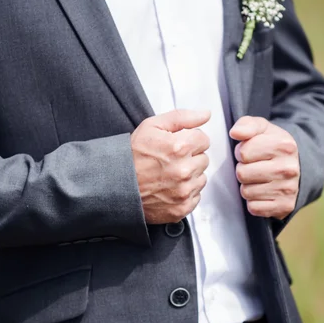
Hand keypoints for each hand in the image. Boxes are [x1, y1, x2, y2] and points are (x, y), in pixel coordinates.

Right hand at [131, 109, 210, 223]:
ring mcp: (184, 191)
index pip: (203, 139)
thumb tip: (206, 114)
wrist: (117, 186)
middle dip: (190, 157)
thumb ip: (182, 117)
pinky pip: (196, 196)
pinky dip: (186, 192)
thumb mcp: (152, 126)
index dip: (190, 140)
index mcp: (179, 148)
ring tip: (169, 174)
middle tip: (170, 160)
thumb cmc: (132, 155)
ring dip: (190, 175)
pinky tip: (170, 188)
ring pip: (201, 178)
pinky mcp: (182, 208)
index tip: (177, 145)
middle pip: (204, 159)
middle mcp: (184, 171)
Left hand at [230, 116, 299, 219]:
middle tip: (253, 167)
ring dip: (247, 186)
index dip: (242, 152)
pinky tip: (262, 192)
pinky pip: (253, 208)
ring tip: (258, 179)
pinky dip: (253, 202)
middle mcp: (289, 168)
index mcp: (284, 146)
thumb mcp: (262, 129)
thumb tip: (235, 133)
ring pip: (246, 192)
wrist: (297, 166)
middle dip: (243, 170)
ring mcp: (288, 189)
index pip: (243, 153)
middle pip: (242, 173)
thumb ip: (247, 125)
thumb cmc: (272, 146)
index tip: (250, 153)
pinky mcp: (285, 206)